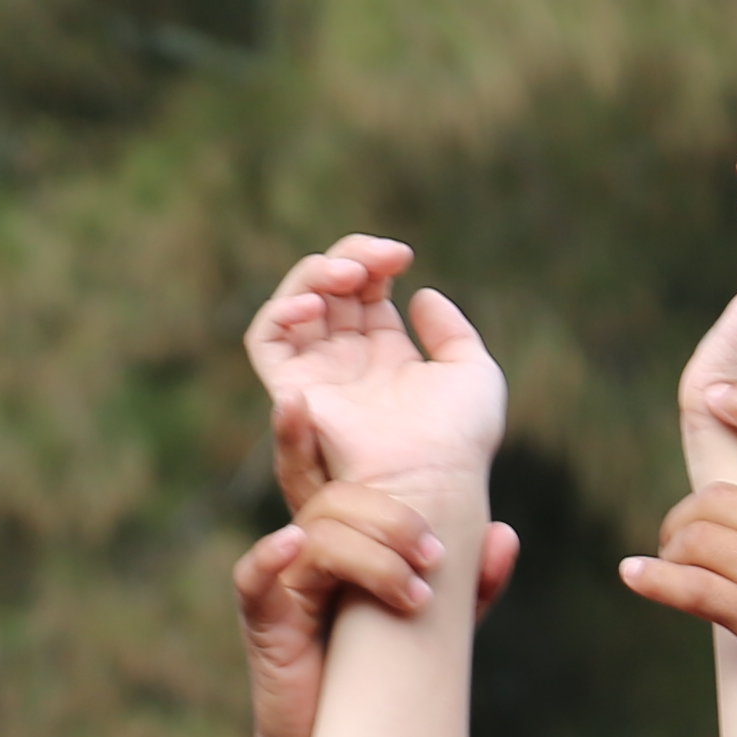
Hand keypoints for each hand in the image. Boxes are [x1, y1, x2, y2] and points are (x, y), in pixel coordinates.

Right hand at [236, 442, 516, 736]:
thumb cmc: (383, 679)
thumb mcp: (438, 628)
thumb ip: (470, 584)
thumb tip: (505, 536)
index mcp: (346, 535)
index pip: (340, 472)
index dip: (327, 434)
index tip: (333, 400)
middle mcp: (309, 545)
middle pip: (339, 498)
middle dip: (392, 520)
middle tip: (435, 556)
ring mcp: (283, 577)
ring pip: (317, 531)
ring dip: (372, 557)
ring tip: (415, 596)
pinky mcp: (263, 615)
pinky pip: (259, 574)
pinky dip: (275, 557)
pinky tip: (292, 547)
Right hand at [241, 235, 502, 498]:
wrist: (433, 479)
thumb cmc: (460, 439)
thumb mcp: (472, 372)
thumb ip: (451, 331)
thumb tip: (422, 296)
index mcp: (385, 358)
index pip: (364, 292)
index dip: (375, 262)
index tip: (403, 256)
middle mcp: (347, 365)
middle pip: (329, 289)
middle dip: (350, 258)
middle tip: (382, 258)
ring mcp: (318, 377)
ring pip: (295, 304)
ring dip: (315, 274)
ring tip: (352, 273)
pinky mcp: (293, 391)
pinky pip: (264, 341)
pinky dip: (280, 310)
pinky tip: (315, 303)